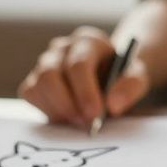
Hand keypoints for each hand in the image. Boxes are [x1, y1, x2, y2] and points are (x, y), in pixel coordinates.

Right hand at [18, 26, 150, 126]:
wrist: (108, 80)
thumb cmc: (121, 77)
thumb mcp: (137, 77)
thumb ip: (131, 86)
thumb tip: (113, 105)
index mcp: (88, 41)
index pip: (78, 64)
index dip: (85, 92)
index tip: (95, 115)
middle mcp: (62, 48)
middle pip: (50, 74)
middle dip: (66, 104)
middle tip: (84, 124)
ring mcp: (45, 62)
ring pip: (37, 85)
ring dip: (56, 109)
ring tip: (78, 122)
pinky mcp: (34, 79)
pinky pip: (30, 94)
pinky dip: (45, 110)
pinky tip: (65, 117)